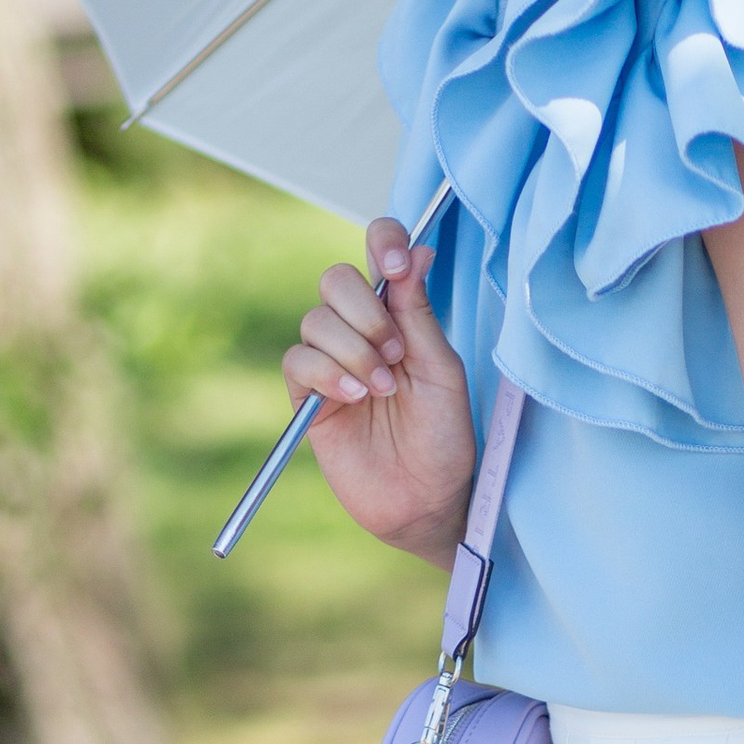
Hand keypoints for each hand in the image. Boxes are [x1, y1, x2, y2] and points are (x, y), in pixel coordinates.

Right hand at [283, 219, 475, 564]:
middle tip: (394, 353)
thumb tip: (419, 251)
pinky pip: (298, 361)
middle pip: (335, 279)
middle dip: (364, 311)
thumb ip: (421, 314)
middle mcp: (361, 332)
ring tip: (381, 390)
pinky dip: (327, 374)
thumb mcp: (442, 371)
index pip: (380, 252)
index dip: (383, 243)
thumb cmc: (444, 439)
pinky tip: (355, 398)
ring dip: (352, 351)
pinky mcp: (308, 398)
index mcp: (399, 316)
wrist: (427, 500)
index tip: (397, 266)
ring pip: (315, 321)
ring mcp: (332, 363)